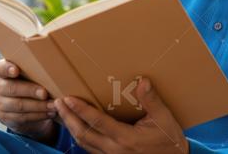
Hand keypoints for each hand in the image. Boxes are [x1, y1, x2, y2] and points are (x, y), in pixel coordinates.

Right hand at [0, 59, 57, 143]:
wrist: (24, 106)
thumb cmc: (31, 83)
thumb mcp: (31, 75)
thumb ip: (36, 71)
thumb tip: (54, 71)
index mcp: (2, 72)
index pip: (1, 67)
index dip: (8, 68)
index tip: (16, 71)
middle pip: (12, 88)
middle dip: (30, 91)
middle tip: (45, 93)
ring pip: (19, 105)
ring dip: (38, 106)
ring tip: (53, 106)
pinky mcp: (4, 117)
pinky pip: (22, 118)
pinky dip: (38, 116)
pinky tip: (49, 114)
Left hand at [55, 77, 188, 153]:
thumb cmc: (169, 141)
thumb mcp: (164, 119)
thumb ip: (151, 100)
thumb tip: (143, 81)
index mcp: (125, 138)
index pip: (96, 122)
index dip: (80, 110)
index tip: (68, 99)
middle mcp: (114, 150)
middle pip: (82, 134)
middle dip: (68, 118)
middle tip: (57, 103)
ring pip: (83, 143)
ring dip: (70, 127)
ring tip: (62, 112)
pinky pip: (89, 149)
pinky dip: (79, 136)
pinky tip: (76, 126)